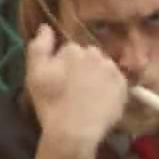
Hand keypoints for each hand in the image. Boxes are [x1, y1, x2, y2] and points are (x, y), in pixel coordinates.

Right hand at [25, 25, 127, 148]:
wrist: (74, 132)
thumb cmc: (50, 104)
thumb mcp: (35, 74)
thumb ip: (39, 46)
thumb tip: (46, 27)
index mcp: (74, 49)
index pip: (70, 50)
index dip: (64, 65)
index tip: (61, 81)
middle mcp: (96, 54)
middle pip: (89, 56)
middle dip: (83, 68)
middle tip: (75, 90)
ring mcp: (112, 70)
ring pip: (104, 68)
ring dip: (97, 77)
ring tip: (89, 98)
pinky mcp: (124, 86)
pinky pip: (116, 82)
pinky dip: (110, 89)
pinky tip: (100, 103)